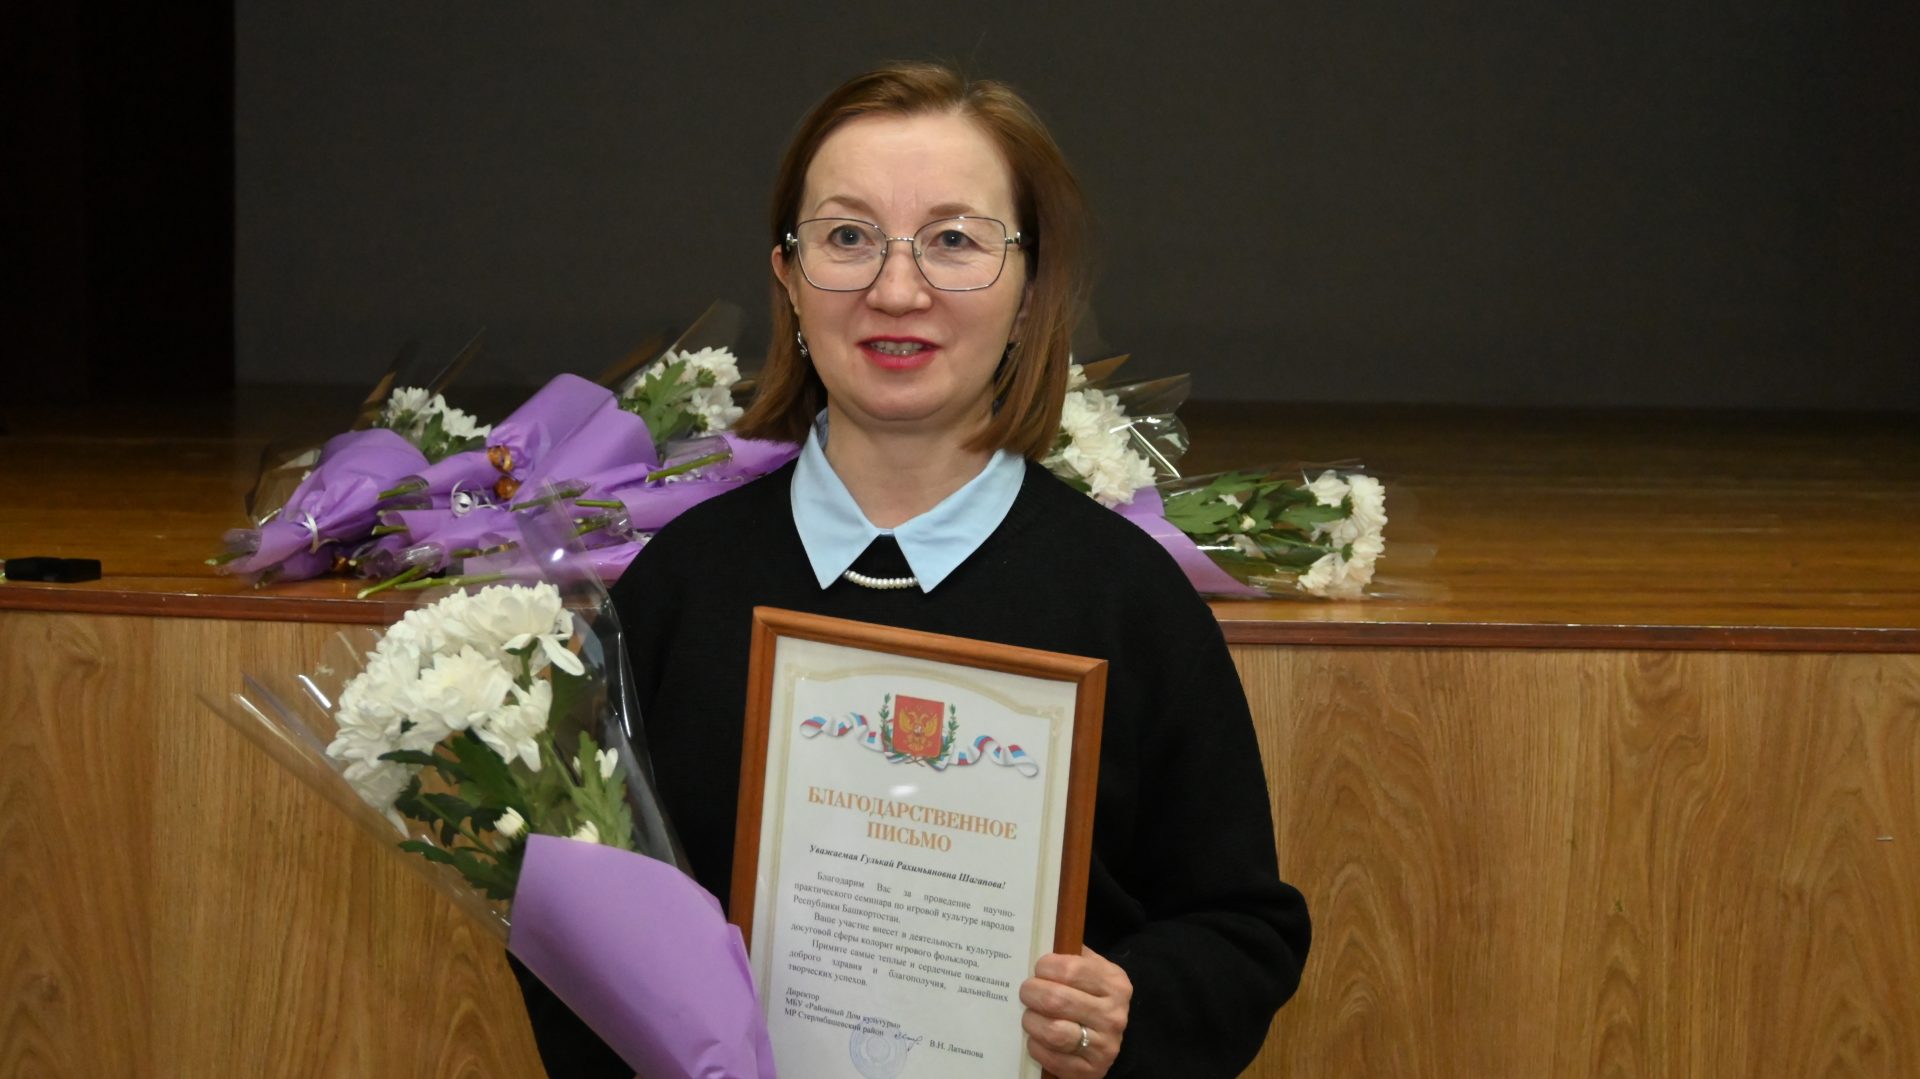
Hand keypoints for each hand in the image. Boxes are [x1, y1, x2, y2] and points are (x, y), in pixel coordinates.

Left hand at [1019, 945, 1130, 1076]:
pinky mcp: (1090, 1071)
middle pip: (1056, 1000)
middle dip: (1031, 993)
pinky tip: (1036, 1037)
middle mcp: (1113, 1016)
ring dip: (1031, 1021)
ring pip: (1052, 1031)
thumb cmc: (1092, 996)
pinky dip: (1035, 1045)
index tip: (1038, 969)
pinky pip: (1050, 1057)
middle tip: (1025, 991)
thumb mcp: (1093, 971)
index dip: (1045, 968)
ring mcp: (1103, 1046)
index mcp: (1114, 984)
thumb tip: (1040, 940)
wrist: (1108, 1038)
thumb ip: (1072, 955)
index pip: (1070, 970)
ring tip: (1029, 1015)